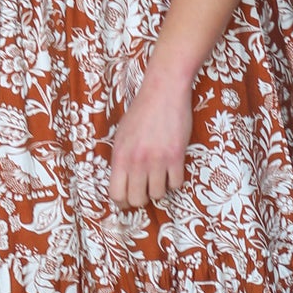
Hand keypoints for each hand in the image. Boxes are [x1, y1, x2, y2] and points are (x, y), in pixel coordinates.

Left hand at [108, 71, 192, 207]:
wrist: (163, 91)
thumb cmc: (142, 111)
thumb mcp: (121, 134)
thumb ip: (121, 158)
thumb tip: (122, 182)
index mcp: (119, 155)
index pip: (116, 194)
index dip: (122, 201)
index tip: (127, 199)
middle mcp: (136, 161)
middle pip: (137, 199)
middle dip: (141, 198)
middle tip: (146, 190)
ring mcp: (157, 160)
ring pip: (158, 194)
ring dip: (159, 188)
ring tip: (160, 176)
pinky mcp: (176, 156)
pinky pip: (176, 184)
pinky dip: (174, 180)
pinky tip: (172, 169)